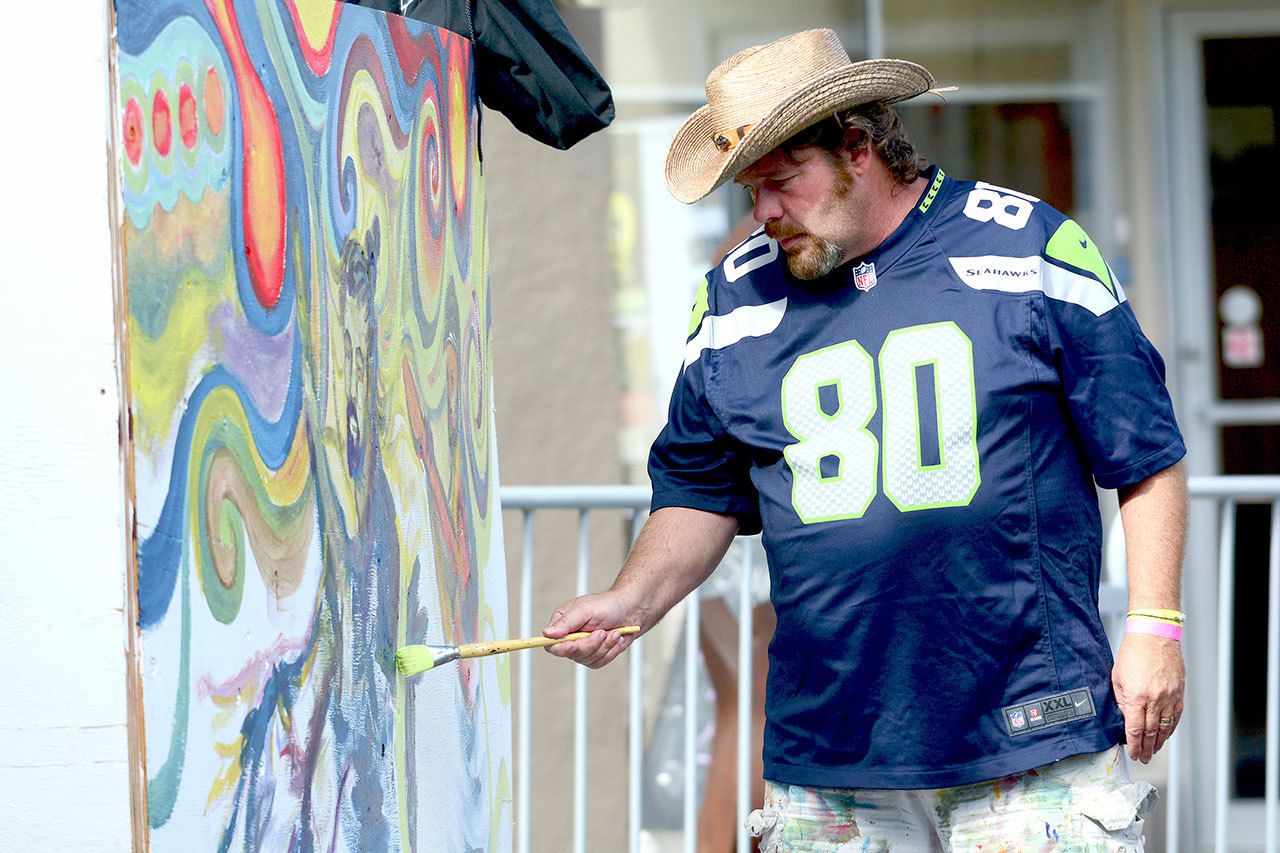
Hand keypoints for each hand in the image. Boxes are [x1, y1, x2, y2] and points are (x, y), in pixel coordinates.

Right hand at [543, 590, 644, 668]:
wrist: (631, 610)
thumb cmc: (608, 605)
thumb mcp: (585, 609)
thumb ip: (566, 622)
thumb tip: (547, 633)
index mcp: (562, 624)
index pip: (552, 644)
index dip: (561, 648)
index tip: (573, 644)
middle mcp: (570, 637)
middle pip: (572, 654)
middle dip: (591, 644)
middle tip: (602, 632)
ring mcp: (583, 648)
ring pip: (588, 659)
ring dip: (604, 646)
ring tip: (613, 632)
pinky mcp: (596, 656)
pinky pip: (600, 662)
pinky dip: (611, 650)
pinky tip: (616, 638)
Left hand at [1112, 632, 1184, 762]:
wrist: (1154, 636)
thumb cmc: (1133, 653)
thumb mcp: (1117, 677)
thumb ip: (1121, 700)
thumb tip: (1124, 718)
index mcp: (1136, 697)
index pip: (1135, 729)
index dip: (1134, 745)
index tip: (1133, 754)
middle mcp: (1154, 700)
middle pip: (1150, 732)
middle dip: (1146, 748)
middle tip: (1143, 759)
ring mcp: (1169, 697)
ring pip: (1165, 727)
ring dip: (1159, 742)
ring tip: (1153, 751)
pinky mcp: (1179, 693)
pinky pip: (1175, 716)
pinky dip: (1170, 729)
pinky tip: (1165, 736)